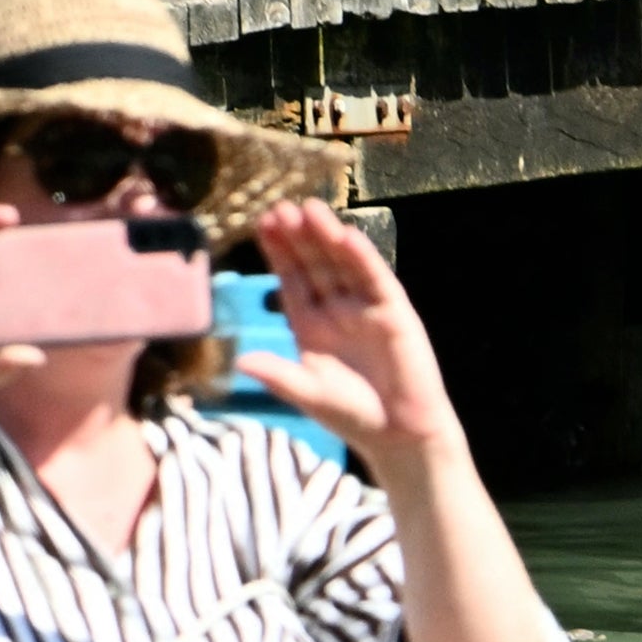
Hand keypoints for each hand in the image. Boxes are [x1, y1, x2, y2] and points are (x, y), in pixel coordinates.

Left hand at [235, 200, 464, 473]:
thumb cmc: (350, 414)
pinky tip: (347, 237)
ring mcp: (366, 309)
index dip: (277, 251)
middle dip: (297, 236)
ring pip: (342, 265)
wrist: (399, 435)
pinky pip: (376, 281)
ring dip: (327, 237)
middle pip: (313, 264)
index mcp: (309, 322)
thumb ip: (279, 375)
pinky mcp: (396, 315)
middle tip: (279, 206)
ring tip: (309, 208)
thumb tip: (241, 361)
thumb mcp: (307, 393)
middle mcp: (336, 309)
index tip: (261, 221)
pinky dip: (363, 259)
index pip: (290, 278)